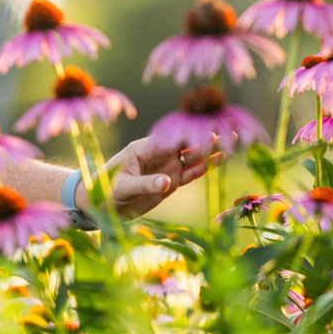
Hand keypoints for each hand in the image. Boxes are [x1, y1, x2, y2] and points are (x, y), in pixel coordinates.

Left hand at [82, 137, 220, 220]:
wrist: (100, 206)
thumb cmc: (105, 190)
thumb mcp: (122, 187)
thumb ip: (145, 184)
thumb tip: (167, 182)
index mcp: (144, 148)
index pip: (171, 138)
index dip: (189, 132)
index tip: (207, 127)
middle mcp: (158, 155)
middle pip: (186, 144)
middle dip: (206, 137)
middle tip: (229, 129)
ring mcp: (166, 168)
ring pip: (192, 157)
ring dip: (211, 150)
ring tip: (232, 142)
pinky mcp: (170, 183)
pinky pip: (191, 173)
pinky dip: (205, 167)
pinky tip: (220, 159)